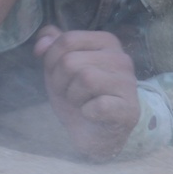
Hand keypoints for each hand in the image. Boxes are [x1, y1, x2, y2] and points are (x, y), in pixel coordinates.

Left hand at [34, 26, 139, 161]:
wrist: (92, 133)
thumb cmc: (77, 94)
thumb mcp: (59, 66)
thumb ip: (52, 46)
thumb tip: (42, 41)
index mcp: (106, 42)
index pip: (67, 40)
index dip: (52, 60)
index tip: (58, 74)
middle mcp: (121, 58)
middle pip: (70, 61)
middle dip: (60, 81)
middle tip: (70, 93)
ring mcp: (128, 83)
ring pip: (84, 79)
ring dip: (73, 96)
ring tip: (81, 102)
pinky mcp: (129, 109)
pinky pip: (98, 105)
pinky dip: (87, 112)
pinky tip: (92, 114)